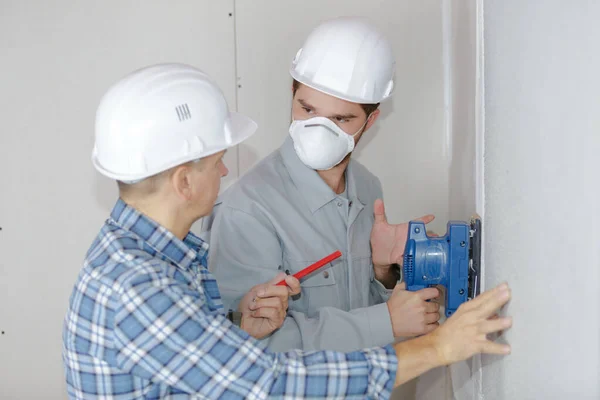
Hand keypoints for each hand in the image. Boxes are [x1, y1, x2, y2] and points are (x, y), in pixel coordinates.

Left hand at [237, 273, 300, 338]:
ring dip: (260, 303)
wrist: (240, 319)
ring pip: (277, 302)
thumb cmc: (248, 304)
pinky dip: (260, 311)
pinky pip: (273, 312)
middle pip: (284, 291)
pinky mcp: (278, 322)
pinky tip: (255, 314)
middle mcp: (283, 303)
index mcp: (279, 294)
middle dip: (269, 290)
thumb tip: (284, 275)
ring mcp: (281, 313)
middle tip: (257, 294)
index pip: (294, 288)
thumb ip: (271, 284)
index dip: (294, 283)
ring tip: (252, 306)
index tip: (287, 279)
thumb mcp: (257, 290)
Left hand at [370, 198, 433, 271]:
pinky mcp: (401, 257)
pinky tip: (416, 259)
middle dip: (429, 236)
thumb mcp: (378, 225)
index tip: (431, 217)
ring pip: (417, 248)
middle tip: (436, 236)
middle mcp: (406, 239)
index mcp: (403, 230)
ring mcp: (405, 248)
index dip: (423, 220)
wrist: (376, 254)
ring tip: (429, 248)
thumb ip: (379, 212)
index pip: (415, 223)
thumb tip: (378, 201)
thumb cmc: (379, 240)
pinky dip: (412, 259)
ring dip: (423, 248)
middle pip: (420, 236)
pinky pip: (408, 259)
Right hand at [387, 282, 440, 336]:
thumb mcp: (397, 291)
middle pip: (436, 306)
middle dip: (433, 306)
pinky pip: (435, 326)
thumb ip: (405, 285)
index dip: (435, 293)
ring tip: (427, 315)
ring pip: (437, 316)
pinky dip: (433, 324)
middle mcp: (422, 307)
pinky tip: (428, 322)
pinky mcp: (423, 328)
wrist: (388, 321)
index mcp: (417, 296)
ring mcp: (423, 319)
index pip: (434, 292)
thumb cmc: (392, 307)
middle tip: (428, 307)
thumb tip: (410, 282)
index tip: (434, 295)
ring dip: (433, 315)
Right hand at [391, 283, 511, 386]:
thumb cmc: (449, 332)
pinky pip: (487, 346)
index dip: (493, 292)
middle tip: (508, 293)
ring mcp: (472, 331)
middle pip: (485, 307)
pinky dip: (497, 348)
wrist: (436, 346)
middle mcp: (470, 318)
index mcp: (466, 310)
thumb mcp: (461, 317)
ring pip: (486, 326)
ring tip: (509, 321)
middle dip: (497, 300)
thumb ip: (478, 314)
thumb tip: (495, 313)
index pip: (482, 298)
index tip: (504, 286)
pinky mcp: (473, 345)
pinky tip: (507, 349)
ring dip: (498, 323)